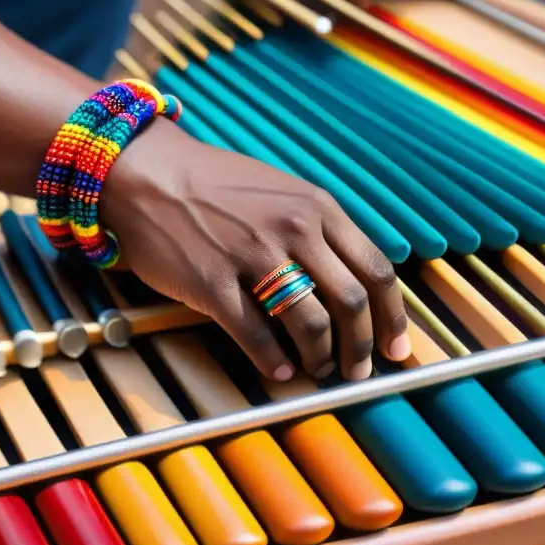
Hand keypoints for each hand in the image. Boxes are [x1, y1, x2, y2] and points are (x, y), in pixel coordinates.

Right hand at [101, 118, 411, 380]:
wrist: (148, 171)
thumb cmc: (217, 185)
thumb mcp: (283, 190)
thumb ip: (320, 229)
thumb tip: (354, 284)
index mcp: (318, 208)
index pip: (376, 270)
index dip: (393, 318)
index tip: (396, 349)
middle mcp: (293, 229)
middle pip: (350, 303)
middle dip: (361, 349)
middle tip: (357, 373)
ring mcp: (252, 255)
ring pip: (310, 324)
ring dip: (320, 359)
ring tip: (317, 371)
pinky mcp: (212, 282)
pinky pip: (256, 334)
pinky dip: (273, 363)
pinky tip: (278, 372)